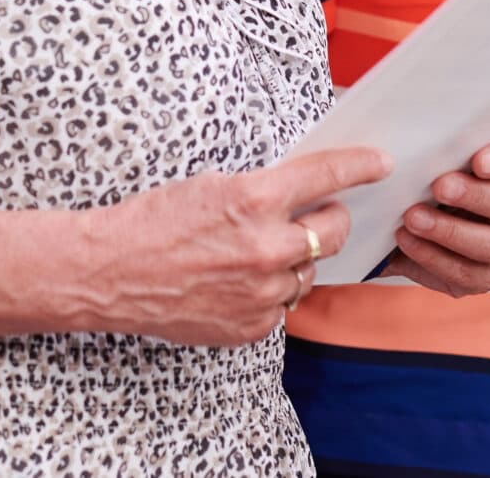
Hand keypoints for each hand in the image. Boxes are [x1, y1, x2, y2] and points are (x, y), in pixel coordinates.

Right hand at [83, 147, 388, 346]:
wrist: (109, 272)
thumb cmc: (152, 221)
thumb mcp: (212, 184)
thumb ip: (263, 190)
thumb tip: (305, 192)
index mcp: (254, 199)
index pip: (326, 176)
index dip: (360, 166)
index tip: (380, 163)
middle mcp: (266, 248)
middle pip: (333, 231)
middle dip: (328, 218)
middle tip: (309, 213)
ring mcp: (260, 292)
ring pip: (309, 273)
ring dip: (293, 260)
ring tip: (251, 253)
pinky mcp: (251, 326)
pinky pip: (282, 306)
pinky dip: (268, 293)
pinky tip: (235, 282)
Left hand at [385, 139, 489, 296]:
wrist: (413, 223)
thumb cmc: (429, 181)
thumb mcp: (435, 162)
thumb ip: (435, 152)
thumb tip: (397, 149)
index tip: (479, 161)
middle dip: (472, 196)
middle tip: (439, 187)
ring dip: (449, 231)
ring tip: (414, 218)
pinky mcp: (487, 276)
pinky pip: (466, 272)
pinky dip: (433, 257)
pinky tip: (408, 241)